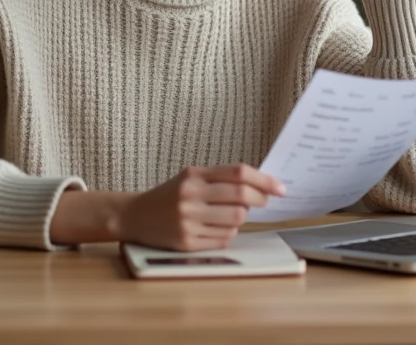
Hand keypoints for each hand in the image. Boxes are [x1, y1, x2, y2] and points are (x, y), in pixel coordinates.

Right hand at [117, 164, 285, 250]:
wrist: (134, 216)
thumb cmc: (170, 195)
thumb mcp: (191, 178)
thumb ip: (221, 179)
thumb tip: (261, 186)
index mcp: (194, 175)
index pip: (238, 173)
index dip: (264, 180)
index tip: (280, 187)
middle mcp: (190, 195)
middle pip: (241, 197)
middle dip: (260, 200)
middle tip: (264, 201)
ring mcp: (188, 220)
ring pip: (236, 220)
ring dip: (241, 218)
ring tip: (230, 215)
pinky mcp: (186, 242)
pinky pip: (224, 238)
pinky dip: (227, 233)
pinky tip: (216, 228)